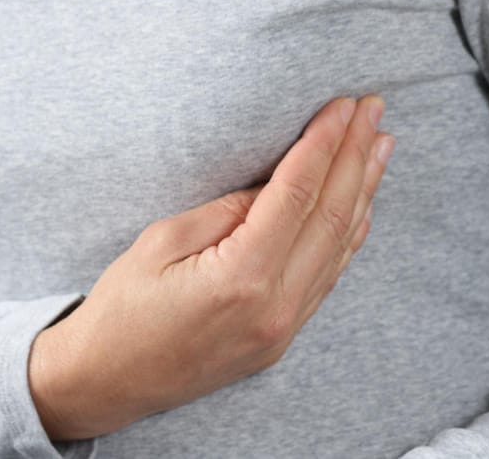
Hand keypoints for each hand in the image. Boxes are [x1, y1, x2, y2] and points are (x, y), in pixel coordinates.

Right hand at [28, 94, 393, 440]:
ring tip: (381, 145)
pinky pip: (327, 276)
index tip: (343, 106)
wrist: (107, 382)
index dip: (324, 144)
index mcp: (241, 278)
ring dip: (363, 191)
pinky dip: (348, 234)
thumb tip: (275, 184)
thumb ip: (227, 211)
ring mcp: (284, 329)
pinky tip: (361, 204)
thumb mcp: (161, 242)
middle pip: (331, 217)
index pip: (297, 194)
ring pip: (339, 248)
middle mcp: (276, 307)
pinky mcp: (281, 338)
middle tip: (373, 109)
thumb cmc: (121, 310)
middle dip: (356, 157)